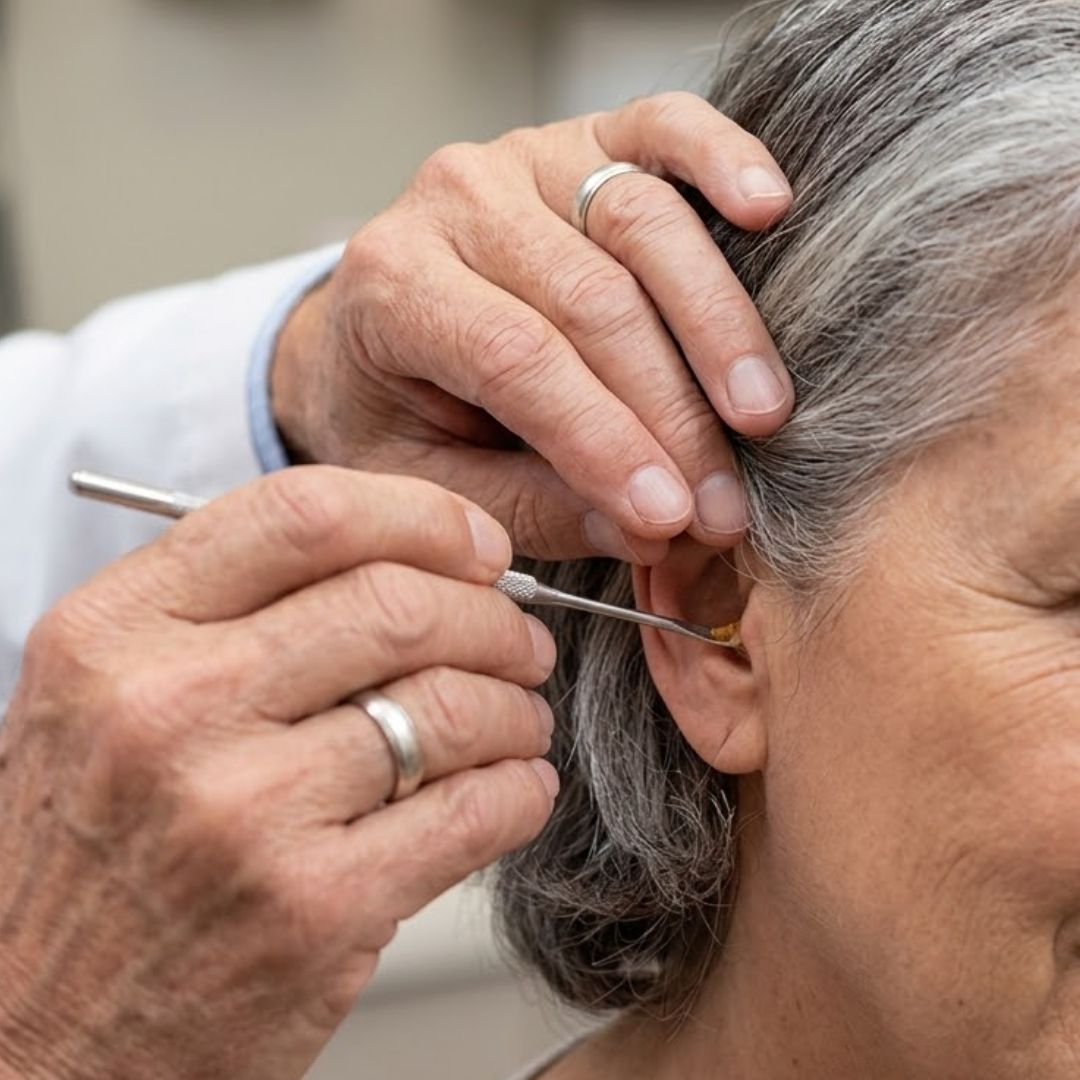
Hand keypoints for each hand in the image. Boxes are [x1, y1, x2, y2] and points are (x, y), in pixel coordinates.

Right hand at [0, 467, 555, 1079]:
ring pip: (451, 704)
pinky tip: (516, 786)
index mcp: (114, 634)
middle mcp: (169, 708)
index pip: (303, 514)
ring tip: (519, 716)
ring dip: (516, 706)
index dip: (422, 517)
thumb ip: (227, 614)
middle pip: (397, 604)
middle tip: (519, 638)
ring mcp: (243, 811)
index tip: (475, 547)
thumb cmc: (89, 862)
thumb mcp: (106, 701)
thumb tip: (404, 561)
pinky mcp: (315, 908)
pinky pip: (472, 810)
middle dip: (493, 617)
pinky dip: (521, 790)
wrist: (42, 1037)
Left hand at [271, 91, 793, 564]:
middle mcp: (455, 201)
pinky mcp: (583, 138)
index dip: (602, 440)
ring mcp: (524, 157)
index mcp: (394, 285)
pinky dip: (721, 157)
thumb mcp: (430, 481)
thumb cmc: (394, 411)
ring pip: (641, 220)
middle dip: (672, 412)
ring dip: (717, 322)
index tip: (668, 518)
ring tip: (762, 413)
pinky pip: (661, 127)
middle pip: (592, 299)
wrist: (366, 328)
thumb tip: (646, 529)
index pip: (515, 359)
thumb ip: (527, 505)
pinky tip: (770, 209)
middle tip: (724, 504)